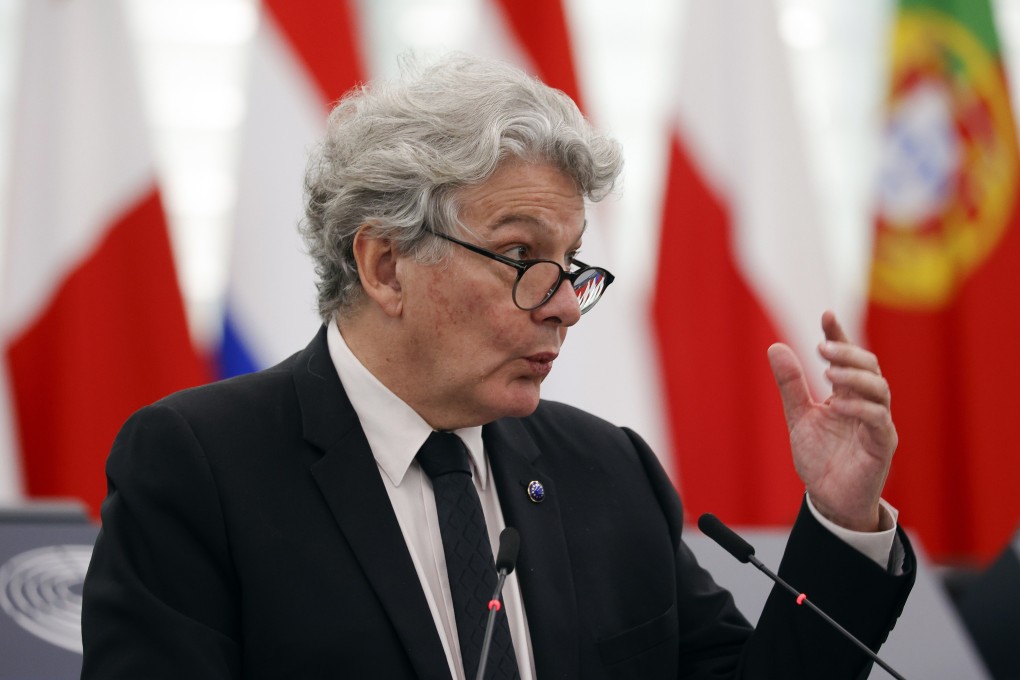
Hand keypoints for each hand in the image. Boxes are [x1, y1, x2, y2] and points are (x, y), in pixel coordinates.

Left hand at [767, 311, 896, 530]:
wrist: (829, 499)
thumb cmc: (820, 458)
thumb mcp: (799, 417)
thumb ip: (791, 385)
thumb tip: (775, 347)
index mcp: (848, 394)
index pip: (848, 357)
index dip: (839, 335)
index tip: (826, 315)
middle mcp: (867, 403)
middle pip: (869, 366)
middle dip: (847, 352)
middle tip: (822, 347)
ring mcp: (878, 422)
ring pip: (879, 388)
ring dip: (854, 376)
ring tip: (828, 372)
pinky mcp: (882, 444)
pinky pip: (878, 419)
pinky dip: (859, 408)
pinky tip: (837, 405)